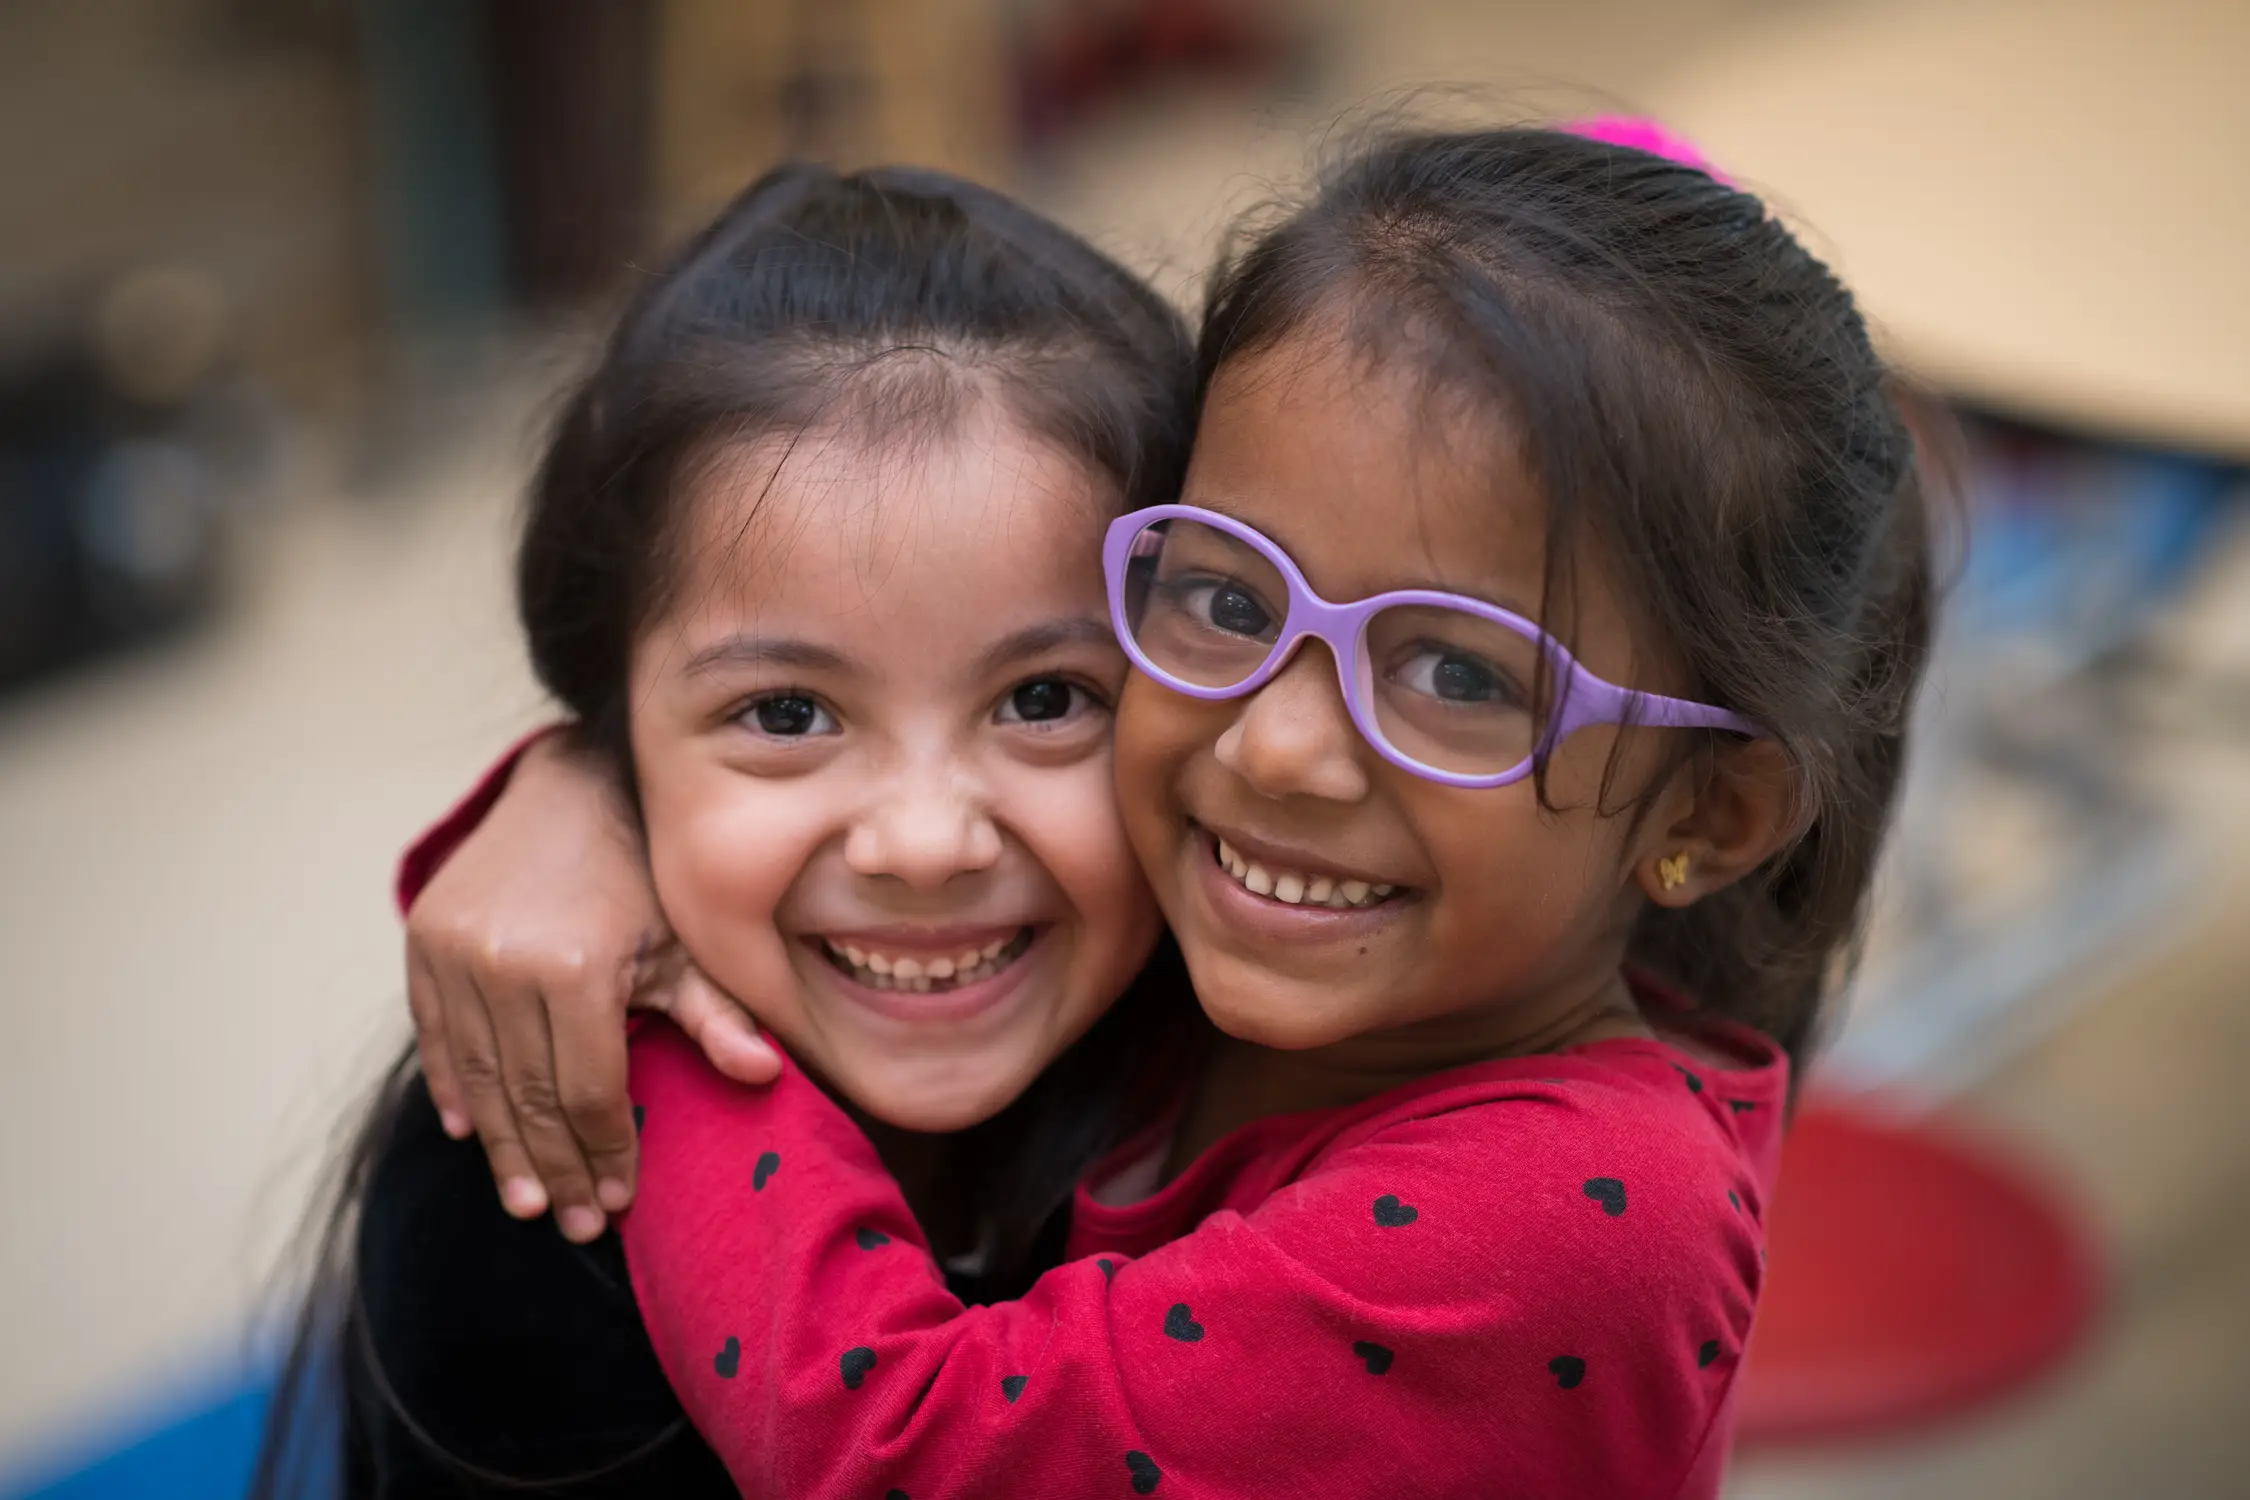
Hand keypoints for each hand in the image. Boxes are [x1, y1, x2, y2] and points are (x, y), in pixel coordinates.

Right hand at [404, 732, 778, 1240]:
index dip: (602, 1152)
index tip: (615, 1204)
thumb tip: (765, 1076)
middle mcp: (504, 964)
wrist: (572, 789)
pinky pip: (436, 1034)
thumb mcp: (685, 940)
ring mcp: (454, 953)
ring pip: (478, 1076)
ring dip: (499, 1147)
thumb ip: (715, 1013)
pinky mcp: (424, 941)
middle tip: (570, 1226)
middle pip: (529, 1096)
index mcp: (575, 969)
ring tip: (526, 1202)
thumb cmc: (643, 872)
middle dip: (553, 1169)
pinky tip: (469, 1131)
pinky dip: (453, 1085)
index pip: (587, 1090)